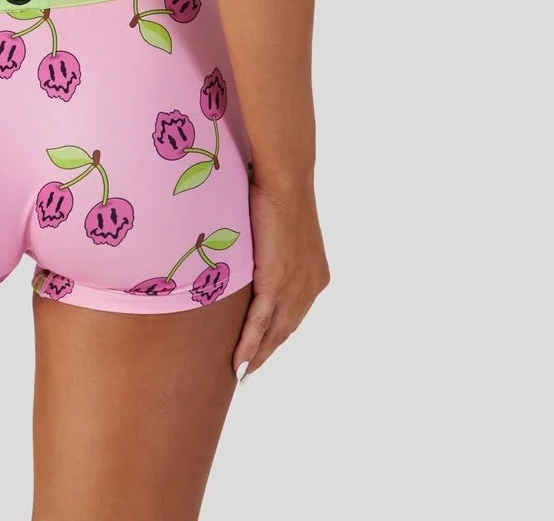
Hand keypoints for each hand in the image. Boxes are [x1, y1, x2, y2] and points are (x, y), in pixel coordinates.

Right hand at [234, 178, 328, 377]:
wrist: (284, 180)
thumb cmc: (277, 192)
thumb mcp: (279, 229)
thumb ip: (272, 249)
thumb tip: (256, 249)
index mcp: (314, 275)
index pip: (294, 314)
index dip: (277, 334)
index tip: (264, 349)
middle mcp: (309, 287)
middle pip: (285, 330)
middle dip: (266, 351)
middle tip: (248, 370)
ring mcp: (294, 288)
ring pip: (273, 333)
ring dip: (256, 356)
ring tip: (240, 372)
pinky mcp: (275, 283)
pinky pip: (260, 323)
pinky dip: (249, 345)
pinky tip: (239, 362)